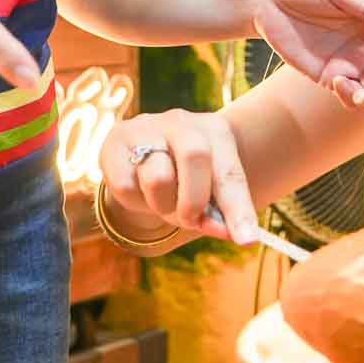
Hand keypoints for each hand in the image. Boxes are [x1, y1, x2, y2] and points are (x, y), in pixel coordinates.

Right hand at [99, 110, 255, 241]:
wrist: (141, 155)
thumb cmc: (184, 178)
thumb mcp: (207, 192)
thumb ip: (218, 214)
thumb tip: (233, 235)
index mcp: (215, 131)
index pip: (230, 172)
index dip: (239, 209)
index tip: (247, 240)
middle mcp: (182, 122)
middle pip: (195, 157)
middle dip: (193, 201)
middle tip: (190, 220)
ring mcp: (147, 127)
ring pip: (158, 177)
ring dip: (161, 205)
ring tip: (161, 201)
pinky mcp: (116, 140)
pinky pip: (126, 186)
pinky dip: (135, 202)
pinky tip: (138, 190)